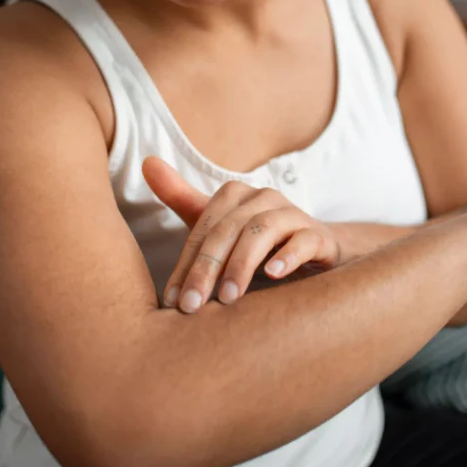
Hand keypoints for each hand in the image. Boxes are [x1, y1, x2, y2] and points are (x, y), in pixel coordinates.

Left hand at [142, 156, 341, 312]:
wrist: (313, 253)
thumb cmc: (254, 243)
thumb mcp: (217, 225)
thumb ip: (181, 198)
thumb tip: (147, 161)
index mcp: (235, 195)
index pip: (203, 228)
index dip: (186, 263)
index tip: (172, 300)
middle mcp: (264, 198)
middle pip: (228, 229)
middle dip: (207, 268)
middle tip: (192, 305)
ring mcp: (293, 214)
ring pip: (263, 231)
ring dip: (242, 264)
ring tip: (227, 298)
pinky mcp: (319, 235)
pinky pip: (304, 240)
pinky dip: (289, 255)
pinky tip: (274, 274)